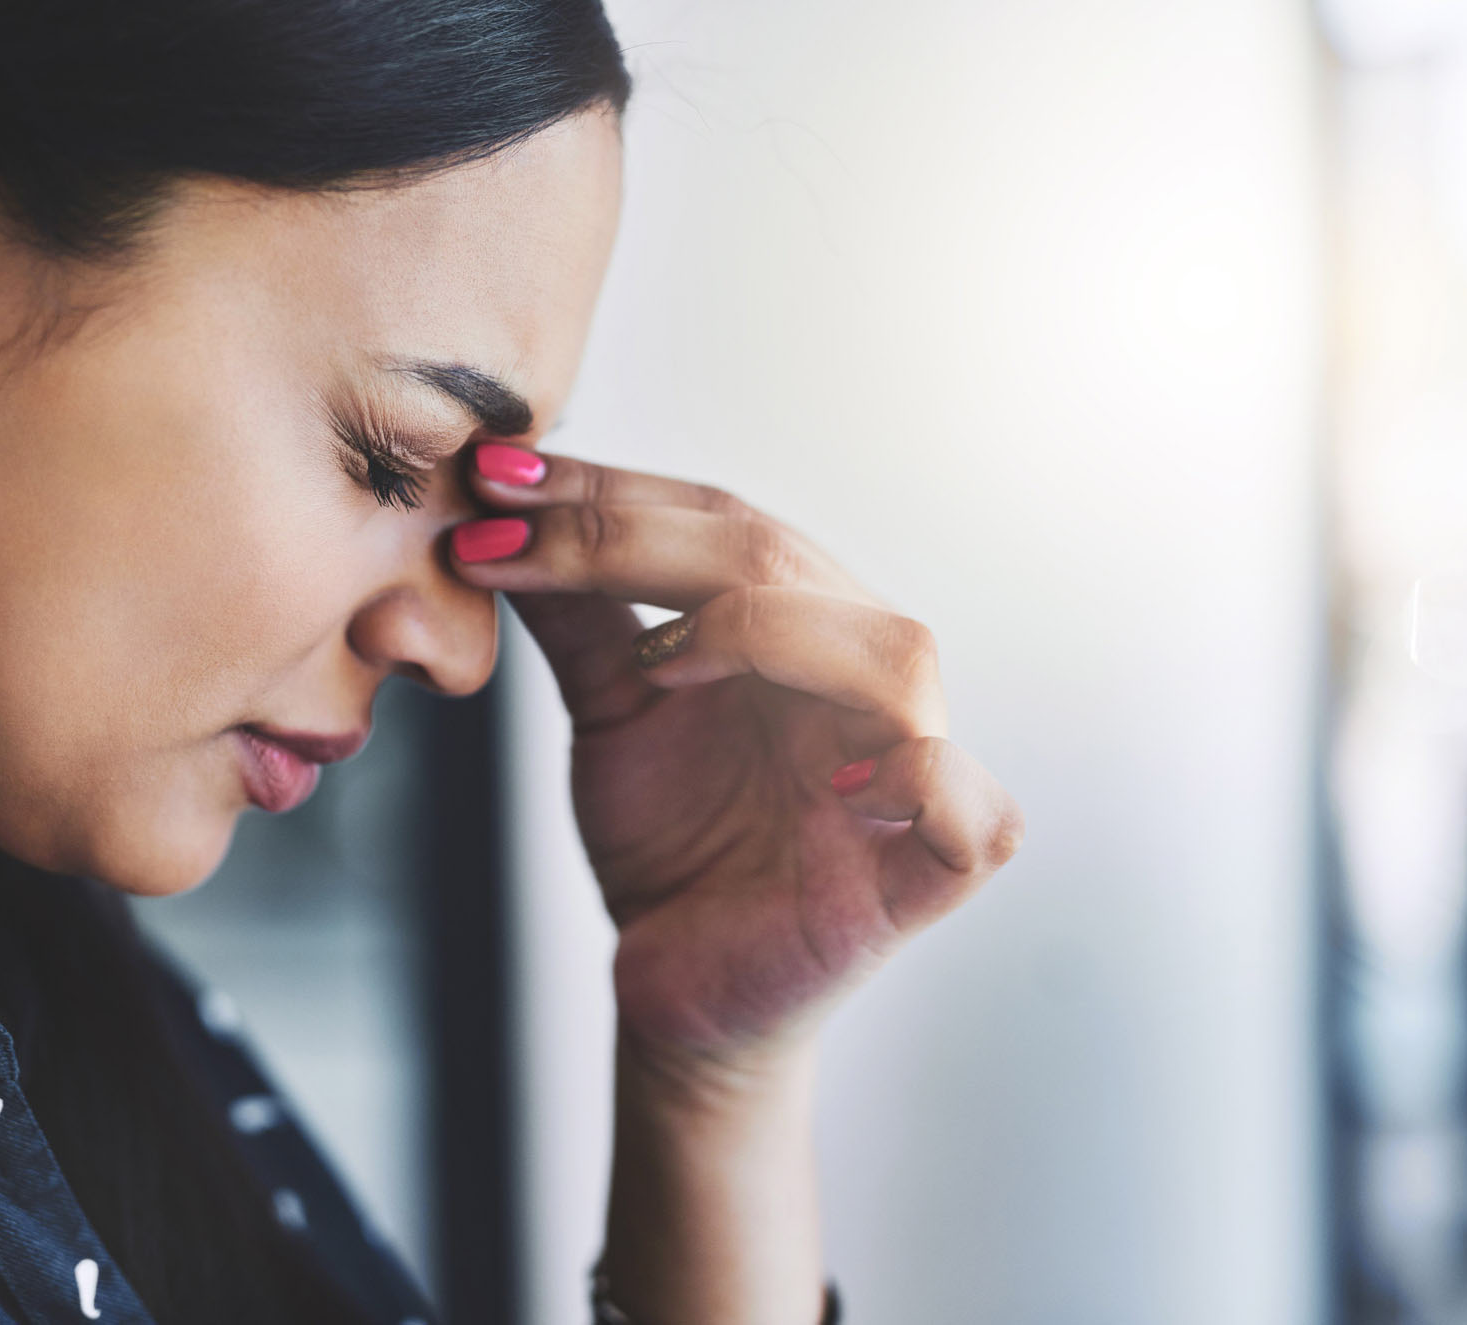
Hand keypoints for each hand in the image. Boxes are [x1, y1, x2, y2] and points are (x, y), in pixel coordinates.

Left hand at [454, 444, 1024, 1085]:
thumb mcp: (613, 712)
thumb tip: (501, 505)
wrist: (678, 982)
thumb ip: (582, 617)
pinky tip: (843, 781)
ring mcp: (904, 771)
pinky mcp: (923, 877)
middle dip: (639, 541)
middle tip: (512, 538)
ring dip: (771, 635)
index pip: (720, 523)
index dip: (612, 496)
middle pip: (787, 568)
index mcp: (800, 624)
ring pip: (893, 658)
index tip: (494, 483)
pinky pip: (972, 817)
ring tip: (657, 662)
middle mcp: (860, 677)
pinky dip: (924, 782)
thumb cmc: (673, 840)